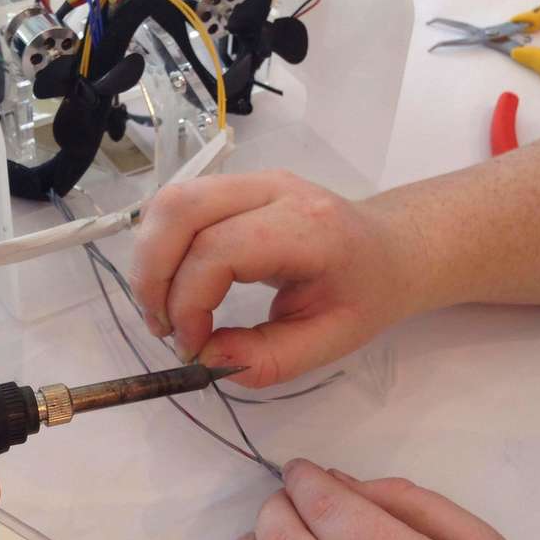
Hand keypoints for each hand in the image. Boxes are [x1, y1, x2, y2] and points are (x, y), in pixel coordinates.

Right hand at [130, 171, 429, 387]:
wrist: (390, 248)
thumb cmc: (366, 293)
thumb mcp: (332, 341)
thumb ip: (270, 359)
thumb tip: (206, 357)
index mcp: (307, 227)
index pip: (219, 249)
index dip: (189, 301)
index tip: (191, 346)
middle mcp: (273, 189)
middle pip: (181, 209)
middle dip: (153, 275)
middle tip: (162, 328)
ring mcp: (251, 180)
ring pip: (170, 200)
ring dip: (149, 259)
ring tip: (163, 310)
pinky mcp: (234, 185)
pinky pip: (177, 204)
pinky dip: (160, 246)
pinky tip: (172, 284)